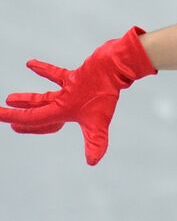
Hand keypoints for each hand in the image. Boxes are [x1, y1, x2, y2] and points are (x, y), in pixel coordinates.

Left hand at [0, 26, 155, 164]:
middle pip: (40, 113)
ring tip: (9, 98)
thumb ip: (96, 142)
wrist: (115, 67)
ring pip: (45, 96)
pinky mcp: (76, 76)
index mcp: (68, 114)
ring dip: (28, 98)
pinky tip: (29, 64)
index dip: (21, 123)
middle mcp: (68, 104)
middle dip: (22, 117)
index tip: (8, 125)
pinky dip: (43, 70)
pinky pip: (56, 74)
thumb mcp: (99, 120)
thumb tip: (93, 162)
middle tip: (5, 116)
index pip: (39, 121)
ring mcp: (71, 90)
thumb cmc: (106, 93)